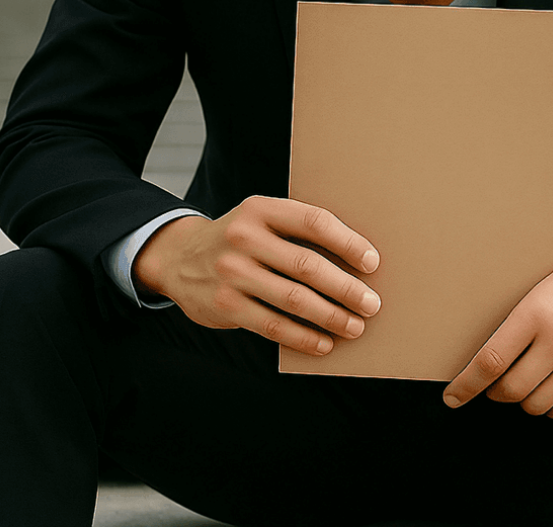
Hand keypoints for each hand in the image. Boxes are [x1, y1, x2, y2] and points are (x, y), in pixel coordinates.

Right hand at [133, 195, 381, 355]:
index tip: (372, 263)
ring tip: (355, 326)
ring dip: (330, 316)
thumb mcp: (262, 220)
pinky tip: (324, 343)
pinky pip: (273, 325)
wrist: (180, 258)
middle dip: (346, 288)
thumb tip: (356, 260)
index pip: (314, 222)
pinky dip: (303, 337)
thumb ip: (298, 231)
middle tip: (371, 303)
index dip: (348, 243)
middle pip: (307, 265)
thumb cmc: (241, 239)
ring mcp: (231, 273)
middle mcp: (244, 238)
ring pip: (293, 299)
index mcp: (261, 209)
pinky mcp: (224, 306)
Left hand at [442, 237, 552, 419]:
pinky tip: (548, 389)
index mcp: (537, 312)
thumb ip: (516, 318)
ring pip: (536, 405)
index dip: (467, 384)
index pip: (492, 361)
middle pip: (511, 390)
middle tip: (494, 382)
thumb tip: (481, 351)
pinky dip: (550, 407)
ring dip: (523, 399)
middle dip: (494, 391)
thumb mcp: (539, 284)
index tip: (454, 396)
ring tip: (525, 380)